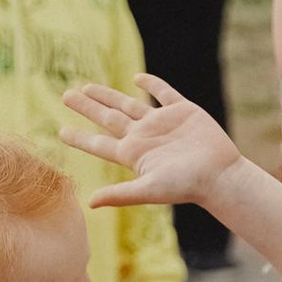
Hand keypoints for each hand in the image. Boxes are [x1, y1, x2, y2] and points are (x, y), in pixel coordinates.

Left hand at [62, 74, 244, 212]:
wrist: (220, 175)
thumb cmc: (186, 186)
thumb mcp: (149, 190)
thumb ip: (120, 195)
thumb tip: (88, 203)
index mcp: (133, 154)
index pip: (99, 144)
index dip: (80, 137)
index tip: (61, 131)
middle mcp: (144, 137)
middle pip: (108, 118)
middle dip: (87, 107)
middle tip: (65, 95)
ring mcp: (162, 123)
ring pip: (129, 104)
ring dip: (109, 95)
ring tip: (88, 87)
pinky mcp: (183, 111)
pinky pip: (163, 93)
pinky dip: (151, 84)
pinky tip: (138, 78)